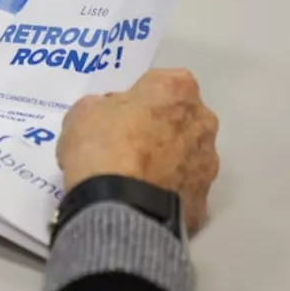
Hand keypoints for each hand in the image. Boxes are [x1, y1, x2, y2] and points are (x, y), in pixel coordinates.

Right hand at [58, 69, 219, 232]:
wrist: (119, 207)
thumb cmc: (103, 148)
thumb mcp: (83, 112)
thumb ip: (102, 106)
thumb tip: (107, 115)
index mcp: (177, 89)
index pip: (161, 83)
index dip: (138, 98)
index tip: (119, 114)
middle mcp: (201, 122)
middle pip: (181, 119)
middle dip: (158, 129)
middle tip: (125, 146)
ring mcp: (207, 164)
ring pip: (186, 156)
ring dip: (166, 163)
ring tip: (132, 179)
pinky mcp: (203, 201)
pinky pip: (183, 190)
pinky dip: (167, 193)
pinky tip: (142, 200)